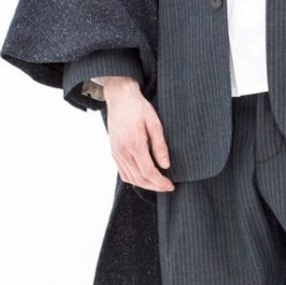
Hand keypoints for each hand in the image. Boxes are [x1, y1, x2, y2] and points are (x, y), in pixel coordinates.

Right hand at [95, 76, 174, 191]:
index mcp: (134, 144)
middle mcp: (123, 152)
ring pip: (130, 178)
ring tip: (157, 183)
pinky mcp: (114, 152)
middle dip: (155, 186)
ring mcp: (116, 153)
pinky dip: (134, 179)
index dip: (160, 182)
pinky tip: (144, 177)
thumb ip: (160, 145)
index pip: (148, 172)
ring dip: (145, 185)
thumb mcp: (154, 123)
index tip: (171, 185)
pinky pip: (123, 173)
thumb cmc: (138, 107)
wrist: (119, 98)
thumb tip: (166, 165)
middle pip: (139, 179)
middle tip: (167, 186)